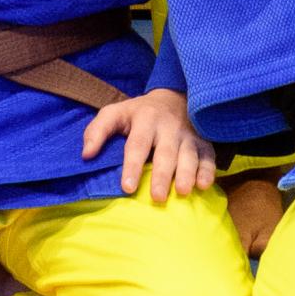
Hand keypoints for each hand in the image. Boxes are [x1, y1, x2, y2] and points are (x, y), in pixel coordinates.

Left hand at [81, 86, 217, 201]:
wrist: (174, 98)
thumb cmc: (139, 113)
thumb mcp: (115, 113)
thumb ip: (97, 131)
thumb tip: (86, 155)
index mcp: (145, 119)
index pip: (137, 144)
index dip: (132, 165)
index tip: (127, 187)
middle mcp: (168, 126)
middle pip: (165, 152)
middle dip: (161, 175)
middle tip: (157, 198)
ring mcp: (188, 134)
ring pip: (188, 155)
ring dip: (186, 173)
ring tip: (182, 192)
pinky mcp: (203, 142)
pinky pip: (208, 156)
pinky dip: (208, 171)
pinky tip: (204, 185)